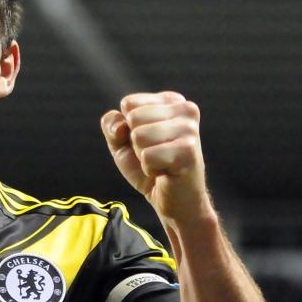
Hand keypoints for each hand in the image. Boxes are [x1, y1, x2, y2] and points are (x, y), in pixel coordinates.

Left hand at [100, 91, 212, 224]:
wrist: (175, 201)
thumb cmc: (151, 167)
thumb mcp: (122, 142)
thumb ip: (112, 125)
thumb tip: (121, 126)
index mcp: (172, 100)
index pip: (129, 103)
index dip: (128, 128)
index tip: (148, 141)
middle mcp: (186, 109)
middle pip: (133, 118)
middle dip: (136, 142)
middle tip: (155, 154)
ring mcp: (189, 129)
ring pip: (139, 136)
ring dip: (143, 156)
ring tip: (161, 162)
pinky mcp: (188, 151)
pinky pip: (147, 157)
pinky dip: (150, 169)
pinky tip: (166, 172)